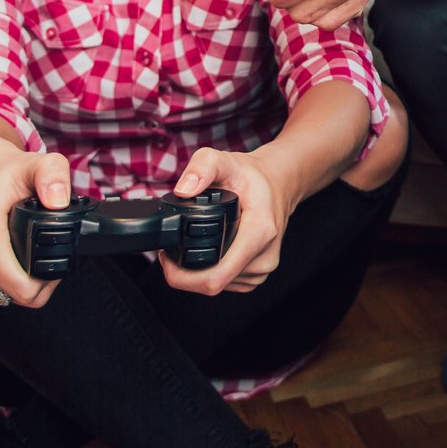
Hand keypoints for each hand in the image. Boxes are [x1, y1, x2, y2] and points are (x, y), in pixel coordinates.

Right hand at [0, 146, 68, 307]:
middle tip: (41, 250)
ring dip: (18, 280)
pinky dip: (2, 282)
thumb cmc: (2, 173)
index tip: (56, 257)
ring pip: (3, 298)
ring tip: (20, 248)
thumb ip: (54, 175)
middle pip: (16, 296)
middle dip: (36, 279)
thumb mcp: (36, 163)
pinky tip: (5, 257)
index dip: (49, 280)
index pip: (22, 290)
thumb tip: (59, 202)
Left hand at [162, 148, 291, 295]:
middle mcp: (264, 257)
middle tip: (171, 253)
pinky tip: (208, 254)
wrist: (279, 184)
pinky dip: (211, 273)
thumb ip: (202, 168)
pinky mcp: (257, 275)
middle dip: (184, 275)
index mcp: (259, 234)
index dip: (182, 276)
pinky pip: (226, 284)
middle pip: (213, 284)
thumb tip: (182, 190)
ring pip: (218, 286)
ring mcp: (262, 270)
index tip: (167, 258)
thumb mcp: (225, 161)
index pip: (215, 277)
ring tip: (192, 248)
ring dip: (197, 275)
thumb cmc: (253, 176)